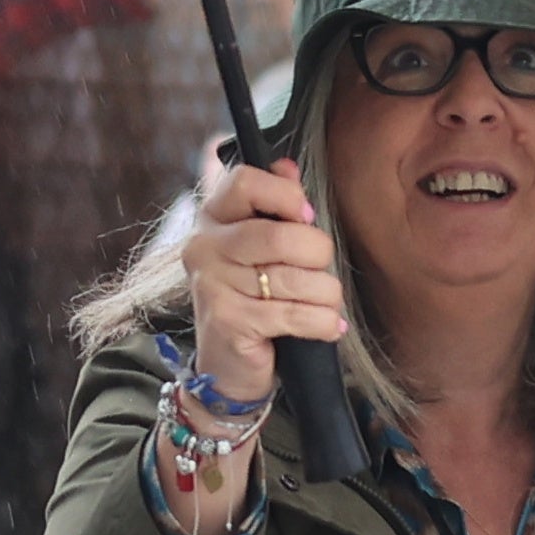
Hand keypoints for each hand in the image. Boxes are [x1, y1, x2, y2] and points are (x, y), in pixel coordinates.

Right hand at [180, 158, 344, 405]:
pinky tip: (330, 326)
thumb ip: (273, 205)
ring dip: (325, 295)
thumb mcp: (260, 250)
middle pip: (279, 234)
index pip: (244, 181)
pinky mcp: (229, 321)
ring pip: (294, 278)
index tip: (306, 217)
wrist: (228, 368)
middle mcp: (204, 247)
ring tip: (327, 305)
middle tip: (321, 271)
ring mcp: (213, 285)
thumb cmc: (252, 300)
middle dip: (317, 254)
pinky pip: (295, 313)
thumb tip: (289, 166)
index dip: (285, 196)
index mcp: (213, 218)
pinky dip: (322, 322)